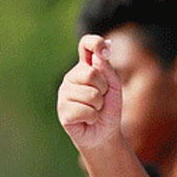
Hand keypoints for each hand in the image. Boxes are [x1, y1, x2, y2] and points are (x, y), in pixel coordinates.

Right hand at [57, 35, 122, 150]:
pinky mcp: (62, 110)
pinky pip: (85, 111)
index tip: (104, 51)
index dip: (95, 43)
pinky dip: (92, 117)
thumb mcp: (114, 87)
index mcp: (85, 67)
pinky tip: (87, 119)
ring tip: (94, 109)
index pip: (86, 45)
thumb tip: (99, 55)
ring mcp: (64, 93)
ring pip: (90, 95)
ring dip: (99, 106)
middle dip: (103, 89)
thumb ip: (107, 70)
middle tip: (101, 98)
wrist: (103, 133)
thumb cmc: (108, 108)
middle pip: (91, 73)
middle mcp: (72, 77)